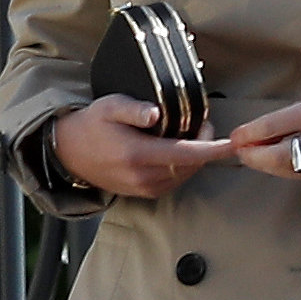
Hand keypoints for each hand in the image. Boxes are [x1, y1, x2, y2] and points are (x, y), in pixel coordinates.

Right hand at [47, 95, 231, 198]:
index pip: (186, 154)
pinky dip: (184, 166)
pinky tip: (178, 149)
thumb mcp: (109, 106)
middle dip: (206, 145)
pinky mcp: (143, 193)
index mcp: (137, 154)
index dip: (213, 149)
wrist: (67, 152)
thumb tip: (155, 114)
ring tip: (190, 133)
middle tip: (203, 123)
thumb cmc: (92, 125)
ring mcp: (143, 188)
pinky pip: (175, 180)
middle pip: (191, 165)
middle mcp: (142, 176)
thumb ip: (134, 109)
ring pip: (186, 174)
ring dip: (196, 156)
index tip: (233, 143)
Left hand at [228, 89, 300, 184]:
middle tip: (242, 152)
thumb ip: (294, 117)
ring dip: (270, 165)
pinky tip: (286, 163)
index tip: (237, 138)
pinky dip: (292, 170)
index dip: (249, 134)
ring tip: (259, 157)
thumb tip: (261, 133)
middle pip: (277, 155)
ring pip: (290, 170)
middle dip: (254, 156)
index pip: (273, 126)